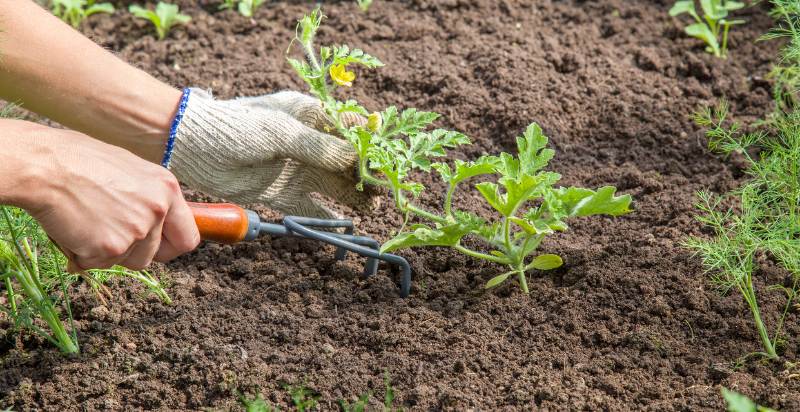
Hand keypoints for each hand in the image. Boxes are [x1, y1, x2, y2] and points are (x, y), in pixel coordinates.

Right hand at [0, 120, 199, 271]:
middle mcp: (158, 210)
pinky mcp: (111, 247)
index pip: (188, 237)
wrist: (44, 166)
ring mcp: (137, 230)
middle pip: (153, 256)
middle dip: (131, 252)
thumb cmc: (79, 161)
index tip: (157, 249)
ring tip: (87, 224)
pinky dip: (82, 255)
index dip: (171, 247)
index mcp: (167, 189)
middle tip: (107, 233)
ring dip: (106, 253)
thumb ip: (149, 198)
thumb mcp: (130, 170)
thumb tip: (155, 222)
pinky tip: (72, 229)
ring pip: (127, 262)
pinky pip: (98, 264)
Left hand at [167, 89, 374, 217]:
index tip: (386, 161)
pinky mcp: (282, 194)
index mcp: (312, 117)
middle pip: (348, 162)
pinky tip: (344, 226)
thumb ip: (318, 147)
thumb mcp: (280, 132)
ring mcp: (297, 170)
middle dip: (367, 176)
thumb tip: (355, 160)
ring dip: (354, 197)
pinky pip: (311, 208)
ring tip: (373, 209)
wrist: (192, 147)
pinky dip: (327, 218)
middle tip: (384, 192)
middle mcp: (309, 144)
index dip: (370, 145)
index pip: (351, 130)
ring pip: (334, 186)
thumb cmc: (236, 127)